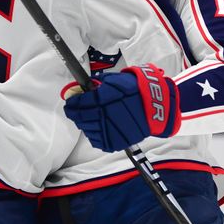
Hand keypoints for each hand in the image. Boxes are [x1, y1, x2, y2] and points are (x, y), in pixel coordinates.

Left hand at [62, 63, 180, 152]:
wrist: (154, 107)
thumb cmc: (135, 90)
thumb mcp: (114, 80)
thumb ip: (97, 84)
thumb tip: (83, 88)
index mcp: (102, 100)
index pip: (78, 104)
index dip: (71, 104)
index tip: (69, 103)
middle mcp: (103, 116)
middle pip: (81, 118)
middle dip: (76, 114)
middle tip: (76, 111)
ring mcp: (109, 131)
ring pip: (87, 130)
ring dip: (85, 124)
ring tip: (89, 119)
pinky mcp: (114, 142)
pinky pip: (97, 141)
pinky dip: (95, 135)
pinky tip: (99, 127)